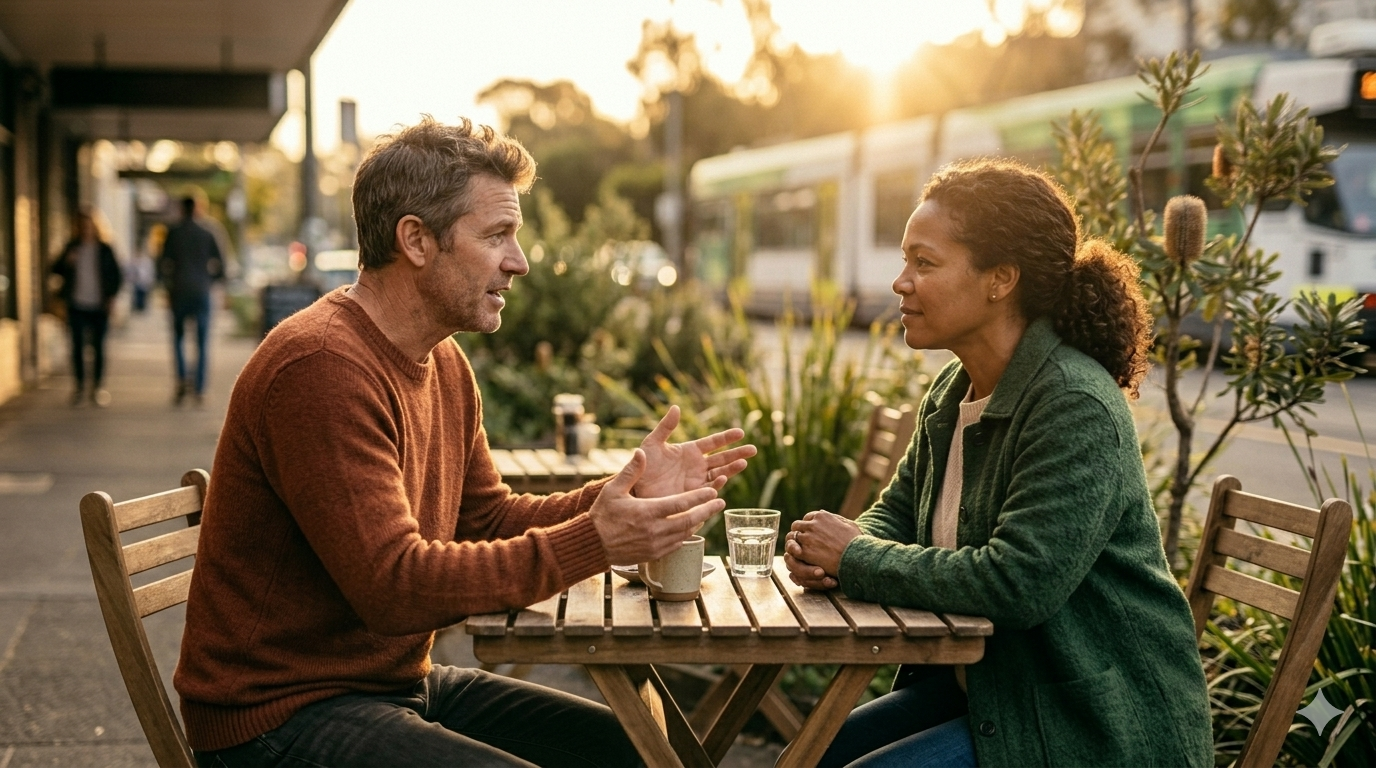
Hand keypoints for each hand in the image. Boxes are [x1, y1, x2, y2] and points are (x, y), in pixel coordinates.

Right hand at [591, 448, 725, 564]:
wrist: (592, 546)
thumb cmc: (602, 515)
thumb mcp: (613, 490)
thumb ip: (630, 471)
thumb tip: (641, 452)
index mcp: (647, 512)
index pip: (681, 504)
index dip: (699, 497)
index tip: (713, 492)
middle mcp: (655, 530)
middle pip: (689, 521)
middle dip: (707, 511)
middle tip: (720, 503)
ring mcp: (655, 545)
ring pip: (685, 534)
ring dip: (698, 523)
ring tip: (708, 513)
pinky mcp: (653, 555)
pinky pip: (676, 545)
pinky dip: (685, 535)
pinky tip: (689, 528)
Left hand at [633, 405, 755, 497]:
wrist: (636, 490)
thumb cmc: (643, 466)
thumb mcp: (653, 443)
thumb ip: (665, 427)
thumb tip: (676, 407)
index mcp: (690, 451)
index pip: (713, 442)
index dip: (727, 437)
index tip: (740, 432)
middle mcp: (697, 465)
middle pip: (722, 458)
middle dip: (738, 454)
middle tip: (753, 450)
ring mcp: (697, 481)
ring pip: (720, 473)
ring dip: (732, 469)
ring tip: (744, 463)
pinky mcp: (694, 495)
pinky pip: (709, 488)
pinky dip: (717, 484)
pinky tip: (722, 478)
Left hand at [784, 511, 861, 585]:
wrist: (857, 557)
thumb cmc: (856, 542)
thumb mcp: (848, 524)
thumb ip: (835, 518)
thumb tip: (824, 514)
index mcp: (821, 516)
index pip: (807, 518)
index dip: (808, 526)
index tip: (810, 533)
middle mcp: (812, 525)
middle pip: (796, 526)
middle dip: (799, 533)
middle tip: (802, 542)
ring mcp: (807, 538)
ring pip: (792, 538)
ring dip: (795, 544)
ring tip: (800, 551)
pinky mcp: (805, 552)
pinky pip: (793, 551)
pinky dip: (795, 555)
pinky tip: (801, 560)